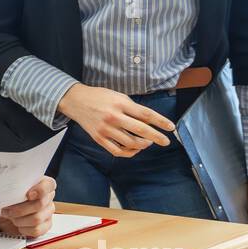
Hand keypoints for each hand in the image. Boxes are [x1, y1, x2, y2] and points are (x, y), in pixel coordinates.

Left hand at [0, 176, 55, 237]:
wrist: (7, 212)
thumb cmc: (10, 198)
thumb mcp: (9, 189)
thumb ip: (13, 186)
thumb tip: (6, 188)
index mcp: (43, 184)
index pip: (48, 185)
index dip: (40, 190)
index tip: (28, 195)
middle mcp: (48, 198)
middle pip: (39, 204)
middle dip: (19, 209)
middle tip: (6, 210)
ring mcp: (48, 213)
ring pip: (36, 219)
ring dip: (19, 220)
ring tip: (11, 217)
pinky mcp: (46, 226)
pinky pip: (36, 230)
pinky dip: (24, 229)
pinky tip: (18, 224)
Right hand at [59, 84, 175, 156]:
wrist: (76, 101)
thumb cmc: (99, 97)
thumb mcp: (118, 96)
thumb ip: (133, 108)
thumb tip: (150, 121)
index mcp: (120, 103)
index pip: (145, 114)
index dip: (160, 121)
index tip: (171, 127)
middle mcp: (113, 117)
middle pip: (140, 130)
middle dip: (156, 137)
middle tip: (166, 141)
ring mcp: (106, 129)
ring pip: (130, 143)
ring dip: (143, 144)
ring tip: (148, 142)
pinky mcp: (99, 138)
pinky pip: (117, 151)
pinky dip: (129, 152)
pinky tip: (134, 149)